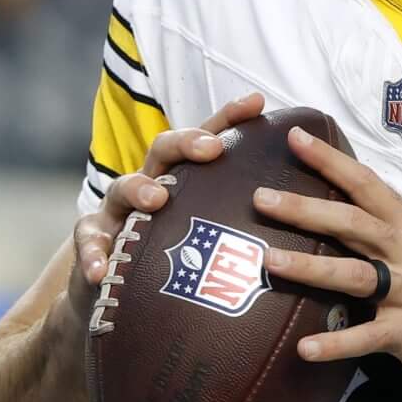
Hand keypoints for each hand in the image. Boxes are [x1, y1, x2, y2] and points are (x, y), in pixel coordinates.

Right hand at [63, 94, 266, 330]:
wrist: (121, 298)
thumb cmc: (180, 264)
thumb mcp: (216, 240)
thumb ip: (252, 225)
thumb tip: (313, 217)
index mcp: (185, 181)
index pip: (207, 140)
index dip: (229, 119)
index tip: (257, 102)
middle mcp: (150, 186)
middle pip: (163, 151)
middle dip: (186, 142)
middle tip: (211, 149)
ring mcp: (118, 213)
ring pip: (122, 188)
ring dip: (139, 190)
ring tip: (157, 200)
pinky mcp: (94, 243)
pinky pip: (88, 243)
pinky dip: (92, 254)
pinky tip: (99, 269)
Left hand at [254, 124, 401, 400]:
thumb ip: (392, 234)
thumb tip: (343, 217)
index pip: (368, 185)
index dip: (331, 161)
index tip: (295, 139)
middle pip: (352, 223)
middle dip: (305, 208)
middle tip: (262, 198)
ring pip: (353, 275)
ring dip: (310, 267)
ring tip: (271, 261)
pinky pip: (367, 337)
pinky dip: (335, 343)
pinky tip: (304, 349)